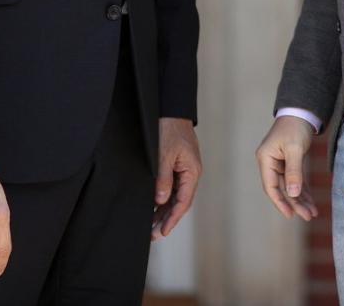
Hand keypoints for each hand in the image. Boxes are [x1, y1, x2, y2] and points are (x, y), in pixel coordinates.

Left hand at [152, 118, 201, 239]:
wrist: (171, 110)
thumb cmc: (170, 128)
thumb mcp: (164, 154)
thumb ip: (163, 178)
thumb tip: (160, 200)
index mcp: (192, 171)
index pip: (184, 201)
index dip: (173, 218)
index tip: (162, 230)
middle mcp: (190, 173)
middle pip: (180, 202)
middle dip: (167, 218)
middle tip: (153, 234)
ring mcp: (184, 170)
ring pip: (175, 196)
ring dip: (164, 210)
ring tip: (151, 225)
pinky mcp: (176, 166)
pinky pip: (171, 187)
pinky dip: (163, 198)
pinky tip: (153, 207)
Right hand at [255, 116, 318, 221]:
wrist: (301, 112)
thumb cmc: (295, 127)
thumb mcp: (295, 149)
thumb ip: (294, 172)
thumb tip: (293, 195)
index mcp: (265, 159)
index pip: (271, 186)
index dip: (280, 202)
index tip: (291, 215)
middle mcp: (270, 163)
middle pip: (282, 189)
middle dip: (295, 203)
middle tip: (308, 216)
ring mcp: (278, 164)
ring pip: (289, 187)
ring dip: (300, 200)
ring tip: (313, 213)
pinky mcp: (288, 163)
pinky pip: (295, 181)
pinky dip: (303, 191)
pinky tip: (311, 202)